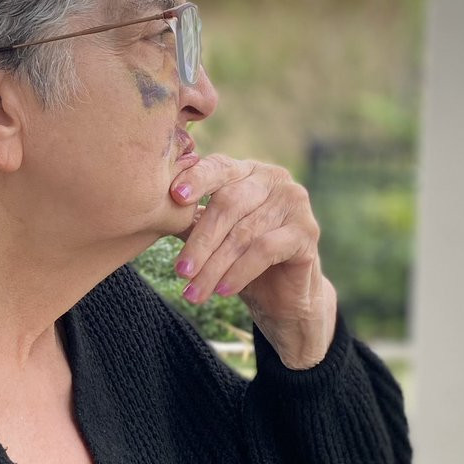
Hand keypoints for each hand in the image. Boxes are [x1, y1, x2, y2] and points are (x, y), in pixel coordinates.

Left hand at [170, 155, 336, 369]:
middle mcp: (273, 179)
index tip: (175, 197)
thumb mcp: (212, 236)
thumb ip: (191, 219)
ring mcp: (294, 202)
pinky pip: (266, 250)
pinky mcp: (307, 231)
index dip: (197, 179)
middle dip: (201, 242)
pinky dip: (240, 272)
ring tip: (194, 292)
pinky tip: (222, 291)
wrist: (283, 296)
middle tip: (180, 271)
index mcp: (247, 171)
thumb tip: (155, 210)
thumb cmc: (240, 259)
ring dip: (215, 266)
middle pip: (229, 204)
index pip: (219, 167)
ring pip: (244, 233)